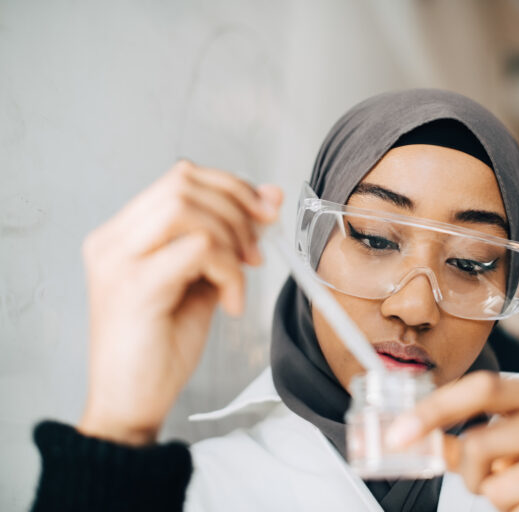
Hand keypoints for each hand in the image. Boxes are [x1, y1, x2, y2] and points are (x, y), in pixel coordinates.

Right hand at [78, 160, 281, 444]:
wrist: (130, 405)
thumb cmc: (161, 346)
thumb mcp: (202, 281)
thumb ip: (228, 239)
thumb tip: (269, 197)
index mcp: (124, 234)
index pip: (180, 178)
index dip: (231, 187)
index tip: (264, 213)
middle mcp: (113, 240)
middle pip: (183, 182)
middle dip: (237, 208)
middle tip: (257, 250)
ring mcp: (118, 261)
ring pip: (187, 207)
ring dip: (232, 239)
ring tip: (241, 278)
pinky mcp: (134, 287)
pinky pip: (199, 248)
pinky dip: (230, 271)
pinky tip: (231, 304)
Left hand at [386, 371, 518, 511]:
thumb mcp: (506, 447)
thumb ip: (463, 440)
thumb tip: (413, 438)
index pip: (482, 386)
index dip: (435, 409)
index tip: (400, 434)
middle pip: (480, 442)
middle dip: (468, 471)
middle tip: (481, 480)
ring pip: (495, 486)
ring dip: (495, 499)